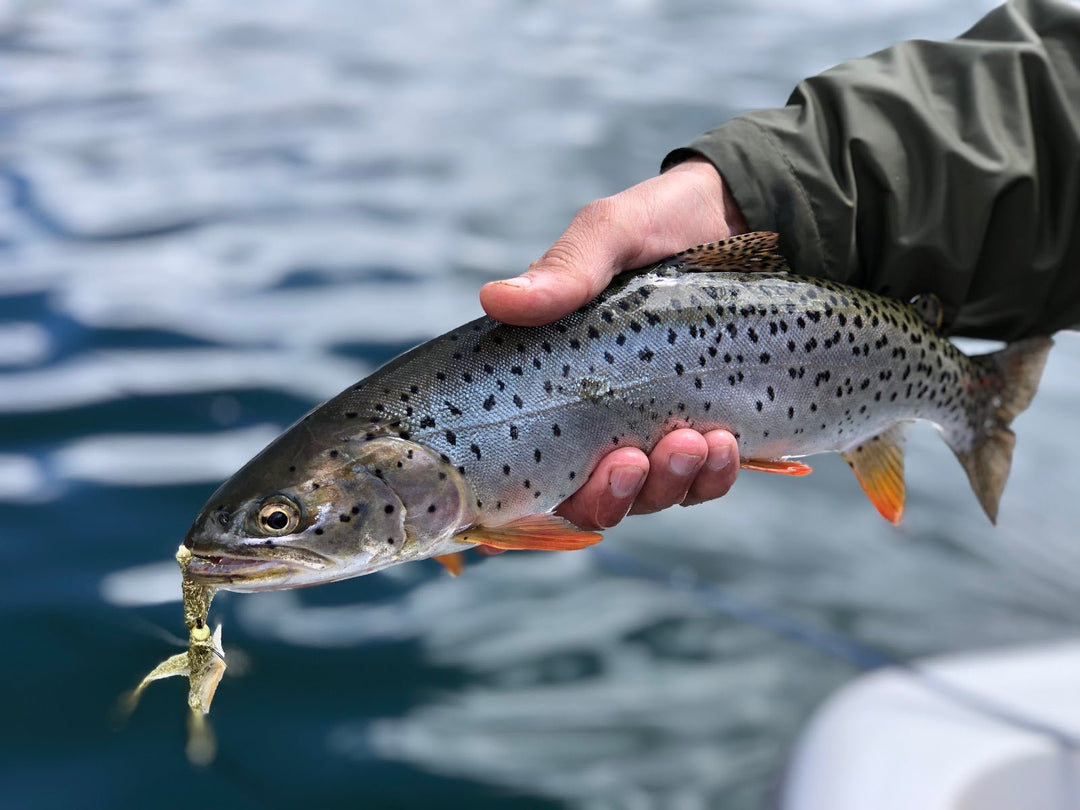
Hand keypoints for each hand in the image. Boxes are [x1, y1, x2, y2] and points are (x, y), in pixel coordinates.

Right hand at [480, 158, 746, 528]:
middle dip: (610, 496)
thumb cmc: (666, 222)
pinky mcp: (710, 429)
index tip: (542, 493)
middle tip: (632, 460)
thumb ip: (567, 270)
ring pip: (650, 496)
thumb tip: (494, 299)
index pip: (523, 458)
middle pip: (588, 498)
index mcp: (556, 381)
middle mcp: (600, 417)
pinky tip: (724, 445)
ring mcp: (657, 427)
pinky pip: (705, 481)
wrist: (749, 214)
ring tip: (694, 442)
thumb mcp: (614, 232)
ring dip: (668, 484)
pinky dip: (714, 476)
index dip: (517, 504)